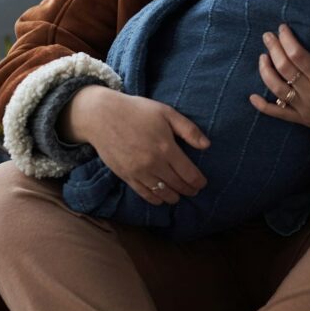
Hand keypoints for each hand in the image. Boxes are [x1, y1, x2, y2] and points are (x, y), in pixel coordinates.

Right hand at [64, 85, 209, 206]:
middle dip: (189, 190)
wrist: (102, 116)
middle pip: (177, 185)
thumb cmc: (137, 111)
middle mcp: (154, 163)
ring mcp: (139, 172)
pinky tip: (162, 199)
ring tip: (180, 195)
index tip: (202, 183)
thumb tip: (207, 145)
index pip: (188, 173)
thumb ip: (188, 129)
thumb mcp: (166, 112)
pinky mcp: (126, 176)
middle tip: (195, 190)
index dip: (198, 181)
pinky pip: (145, 194)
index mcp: (166, 148)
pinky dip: (156, 199)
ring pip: (162, 193)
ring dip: (174, 197)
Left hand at [249, 25, 309, 139]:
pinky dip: (264, 107)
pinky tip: (252, 97)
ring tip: (262, 57)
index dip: (287, 41)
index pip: (298, 56)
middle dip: (273, 50)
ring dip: (266, 72)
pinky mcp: (302, 119)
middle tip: (267, 36)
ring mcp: (304, 108)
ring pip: (277, 89)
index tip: (282, 28)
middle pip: (284, 69)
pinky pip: (279, 114)